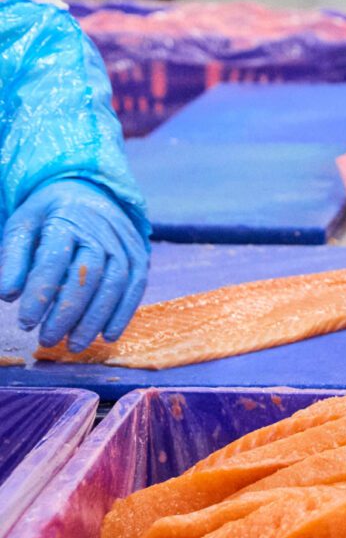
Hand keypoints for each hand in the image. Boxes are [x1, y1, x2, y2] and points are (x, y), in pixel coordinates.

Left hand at [0, 179, 148, 351]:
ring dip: (95, 319)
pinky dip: (124, 313)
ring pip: (115, 284)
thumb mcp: (23, 226)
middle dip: (67, 312)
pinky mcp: (140, 255)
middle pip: (87, 275)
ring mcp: (124, 243)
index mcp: (66, 220)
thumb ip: (13, 258)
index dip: (40, 294)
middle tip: (47, 340)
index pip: (54, 260)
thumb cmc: (50, 216)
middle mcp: (101, 231)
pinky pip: (136, 287)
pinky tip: (107, 336)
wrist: (91, 193)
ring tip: (74, 345)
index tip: (25, 322)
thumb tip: (7, 294)